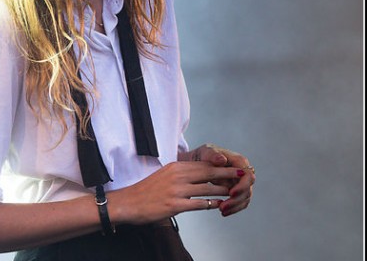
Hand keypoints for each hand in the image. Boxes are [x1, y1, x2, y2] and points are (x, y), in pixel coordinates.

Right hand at [108, 161, 246, 224]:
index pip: (202, 164)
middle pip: (208, 173)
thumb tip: (197, 176)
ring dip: (222, 190)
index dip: (219, 165)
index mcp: (175, 167)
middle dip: (227, 173)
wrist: (128, 202)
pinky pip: (198, 204)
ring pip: (206, 189)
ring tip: (234, 191)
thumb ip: (180, 175)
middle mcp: (177, 176)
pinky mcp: (174, 205)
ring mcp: (176, 190)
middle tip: (241, 174)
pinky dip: (211, 205)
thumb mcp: (164, 175)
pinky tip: (218, 205)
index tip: (231, 165)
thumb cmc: (146, 190)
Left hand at [181, 143, 255, 216]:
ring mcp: (240, 182)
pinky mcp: (236, 190)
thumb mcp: (206, 152)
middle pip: (247, 189)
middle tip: (223, 206)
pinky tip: (223, 212)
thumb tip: (222, 160)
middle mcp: (242, 172)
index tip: (230, 193)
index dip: (242, 186)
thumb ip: (213, 155)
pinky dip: (233, 208)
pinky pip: (239, 202)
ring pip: (244, 198)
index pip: (247, 175)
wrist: (197, 162)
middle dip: (237, 199)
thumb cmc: (203, 155)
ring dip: (234, 206)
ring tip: (221, 210)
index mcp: (238, 161)